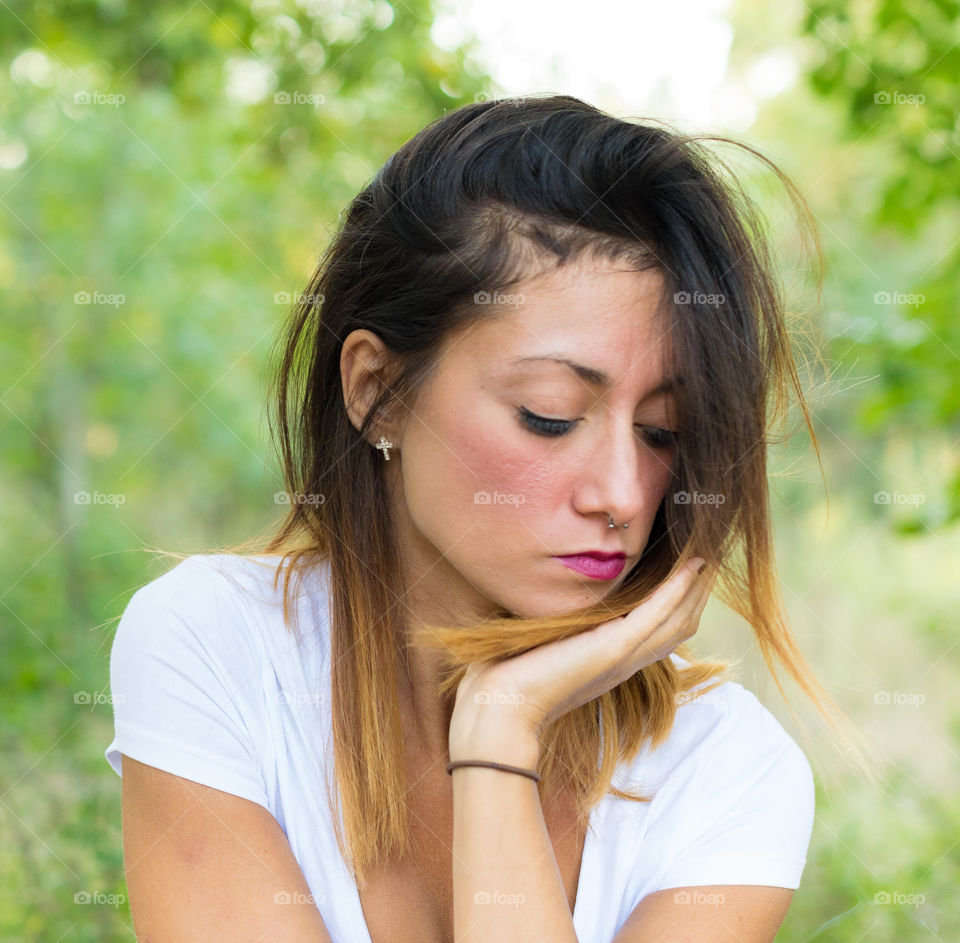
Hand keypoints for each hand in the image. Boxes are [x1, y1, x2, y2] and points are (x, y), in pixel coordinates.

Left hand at [450, 559, 716, 747]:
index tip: (687, 571)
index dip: (680, 603)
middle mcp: (625, 661)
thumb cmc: (510, 676)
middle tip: (708, 555)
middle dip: (697, 591)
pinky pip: (659, 613)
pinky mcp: (616, 647)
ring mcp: (624, 656)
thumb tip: (542, 598)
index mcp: (611, 662)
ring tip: (706, 553)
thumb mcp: (543, 644)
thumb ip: (557, 626)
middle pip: (681, 625)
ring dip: (695, 586)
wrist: (499, 706)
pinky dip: (679, 588)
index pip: (661, 632)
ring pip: (679, 619)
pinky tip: (691, 565)